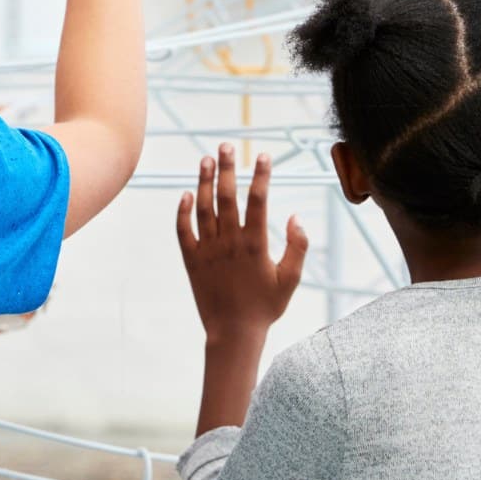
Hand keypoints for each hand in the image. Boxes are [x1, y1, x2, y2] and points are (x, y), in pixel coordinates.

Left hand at [177, 144, 307, 345]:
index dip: (260, 176)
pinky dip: (183, 211)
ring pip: (204, 208)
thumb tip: (295, 216)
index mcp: (255, 244)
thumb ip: (298, 247)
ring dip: (205, 181)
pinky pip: (183, 230)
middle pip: (227, 196)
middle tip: (226, 145)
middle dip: (228, 168)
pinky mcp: (191, 260)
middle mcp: (229, 242)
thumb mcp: (291, 280)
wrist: (233, 334)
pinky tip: (186, 193)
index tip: (262, 155)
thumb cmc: (265, 307)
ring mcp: (208, 250)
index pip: (258, 200)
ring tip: (206, 159)